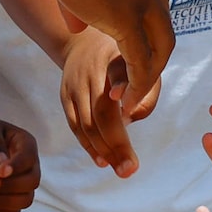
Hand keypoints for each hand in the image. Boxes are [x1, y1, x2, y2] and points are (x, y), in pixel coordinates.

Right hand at [26, 0, 174, 118]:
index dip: (138, 19)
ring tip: (126, 98)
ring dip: (145, 75)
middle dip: (149, 52)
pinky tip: (124, 103)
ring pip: (159, 47)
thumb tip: (78, 24)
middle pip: (162, 23)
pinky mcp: (129, 19)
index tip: (119, 36)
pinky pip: (141, 62)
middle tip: (131, 74)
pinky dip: (136, 86)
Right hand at [59, 27, 143, 177]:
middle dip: (116, 144)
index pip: (118, 78)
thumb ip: (146, 91)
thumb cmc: (123, 59)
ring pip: (86, 124)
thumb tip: (130, 119)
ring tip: (121, 169)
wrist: (83, 42)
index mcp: (113, 58)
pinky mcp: (65, 96)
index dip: (122, 95)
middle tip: (131, 169)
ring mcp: (73, 85)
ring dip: (103, 151)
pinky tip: (102, 161)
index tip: (128, 118)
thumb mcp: (142, 63)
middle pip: (100, 112)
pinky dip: (88, 146)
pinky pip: (75, 126)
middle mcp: (89, 72)